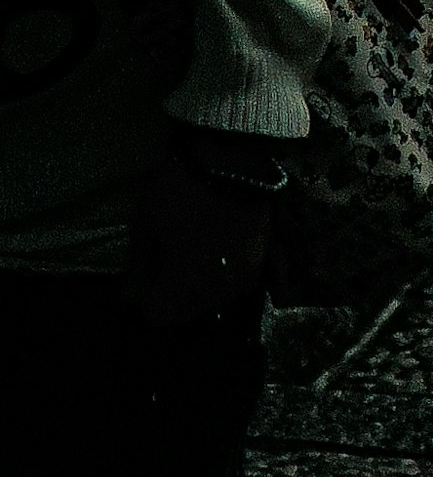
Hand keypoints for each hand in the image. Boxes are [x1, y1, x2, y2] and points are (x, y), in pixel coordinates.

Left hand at [122, 137, 273, 334]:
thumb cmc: (180, 193)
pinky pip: (234, 287)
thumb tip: (130, 299)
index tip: (147, 278)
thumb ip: (138, 269)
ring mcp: (241, 278)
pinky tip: (216, 255)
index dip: (147, 299)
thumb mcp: (146, 227)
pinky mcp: (259, 261)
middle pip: (185, 314)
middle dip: (172, 299)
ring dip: (198, 292)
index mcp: (184, 284)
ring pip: (212, 303)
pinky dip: (222, 279)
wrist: (233, 160)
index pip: (157, 316)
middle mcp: (215, 290)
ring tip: (193, 261)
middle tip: (167, 268)